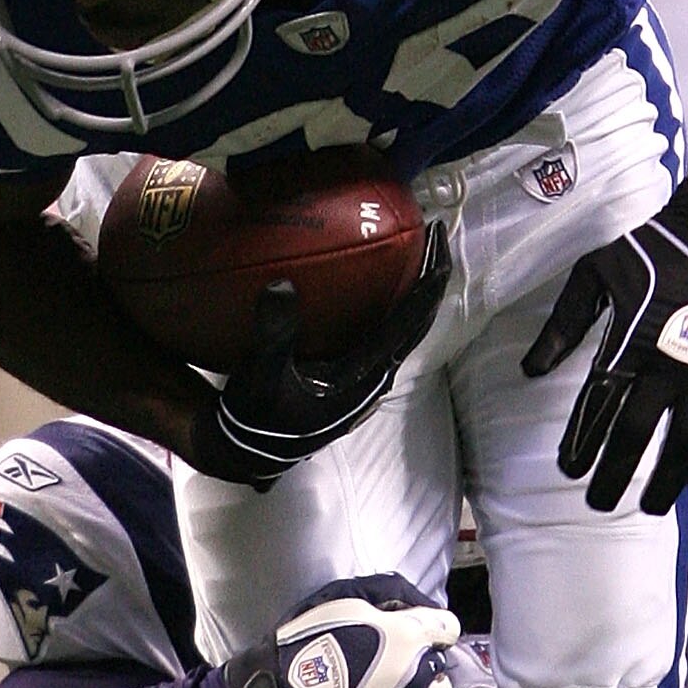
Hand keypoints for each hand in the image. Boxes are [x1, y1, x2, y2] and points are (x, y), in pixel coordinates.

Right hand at [189, 223, 449, 488]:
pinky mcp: (355, 377)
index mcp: (363, 377)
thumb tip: (282, 284)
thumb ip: (273, 335)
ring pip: (404, 329)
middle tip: (436, 235)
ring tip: (419, 253)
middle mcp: (375, 378)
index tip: (439, 244)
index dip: (427, 283)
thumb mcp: (259, 377)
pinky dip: (394, 305)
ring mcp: (368, 379)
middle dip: (430, 279)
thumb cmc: (256, 416)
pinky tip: (385, 284)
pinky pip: (386, 334)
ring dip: (415, 292)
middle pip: (416, 322)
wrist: (248, 451)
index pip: (408, 323)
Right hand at [222, 572, 461, 687]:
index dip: (428, 626)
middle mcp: (421, 672)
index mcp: (408, 634)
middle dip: (421, 657)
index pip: (447, 626)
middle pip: (439, 660)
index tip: (410, 632)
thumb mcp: (340, 600)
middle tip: (390, 662)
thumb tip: (414, 603)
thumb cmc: (303, 646)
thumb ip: (386, 594)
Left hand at [523, 176, 687, 514]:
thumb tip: (531, 371)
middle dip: (615, 474)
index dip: (582, 442)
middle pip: (636, 433)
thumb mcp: (594, 274)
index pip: (599, 404)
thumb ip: (562, 324)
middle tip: (599, 503)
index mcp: (629, 339)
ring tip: (650, 507)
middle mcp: (669, 362)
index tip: (569, 469)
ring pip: (687, 442)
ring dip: (667, 480)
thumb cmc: (649, 252)